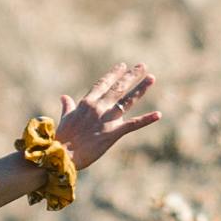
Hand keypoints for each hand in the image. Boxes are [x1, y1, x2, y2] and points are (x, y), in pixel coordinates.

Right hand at [48, 64, 162, 169]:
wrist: (62, 154)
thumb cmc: (61, 139)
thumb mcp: (65, 119)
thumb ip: (68, 107)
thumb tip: (64, 97)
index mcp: (86, 103)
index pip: (102, 84)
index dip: (113, 74)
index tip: (122, 66)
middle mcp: (98, 107)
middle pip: (117, 87)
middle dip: (131, 76)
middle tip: (142, 66)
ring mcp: (106, 119)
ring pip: (127, 100)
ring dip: (140, 89)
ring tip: (151, 78)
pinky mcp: (113, 133)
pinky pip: (133, 124)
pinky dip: (146, 119)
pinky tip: (158, 114)